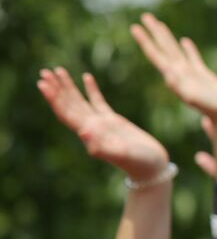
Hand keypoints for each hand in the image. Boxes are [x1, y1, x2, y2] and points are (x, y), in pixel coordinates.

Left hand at [38, 68, 169, 181]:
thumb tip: (83, 132)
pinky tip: (86, 77)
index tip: (43, 84)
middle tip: (44, 72)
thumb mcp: (123, 155)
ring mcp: (101, 123)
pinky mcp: (113, 121)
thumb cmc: (139, 163)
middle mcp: (91, 128)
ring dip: (68, 87)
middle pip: (69, 105)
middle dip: (56, 89)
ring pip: (80, 101)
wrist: (151, 167)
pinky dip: (91, 89)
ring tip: (58, 70)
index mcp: (90, 134)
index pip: (67, 113)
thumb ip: (103, 147)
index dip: (54, 99)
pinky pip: (98, 102)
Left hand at [131, 13, 216, 121]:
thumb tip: (171, 77)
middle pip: (164, 49)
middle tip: (144, 16)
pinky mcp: (204, 76)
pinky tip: (185, 41)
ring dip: (167, 38)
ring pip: (176, 51)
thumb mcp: (199, 101)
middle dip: (153, 33)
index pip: (156, 55)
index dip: (146, 41)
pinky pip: (193, 58)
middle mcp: (180, 74)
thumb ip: (185, 90)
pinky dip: (188, 49)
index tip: (135, 28)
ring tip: (159, 24)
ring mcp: (191, 75)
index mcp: (176, 78)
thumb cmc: (216, 112)